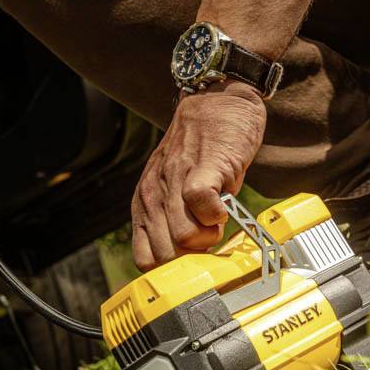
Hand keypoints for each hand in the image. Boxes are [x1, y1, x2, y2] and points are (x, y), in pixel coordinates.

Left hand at [132, 81, 265, 270]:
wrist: (217, 101)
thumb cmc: (201, 149)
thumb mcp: (175, 188)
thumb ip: (176, 220)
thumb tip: (191, 257)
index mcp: (145, 205)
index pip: (145, 260)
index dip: (172, 268)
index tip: (192, 260)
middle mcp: (153, 196)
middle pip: (165, 256)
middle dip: (192, 257)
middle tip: (208, 236)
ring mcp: (174, 182)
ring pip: (182, 238)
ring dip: (207, 236)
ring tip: (217, 218)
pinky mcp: (201, 169)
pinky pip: (202, 207)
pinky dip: (217, 215)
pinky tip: (224, 205)